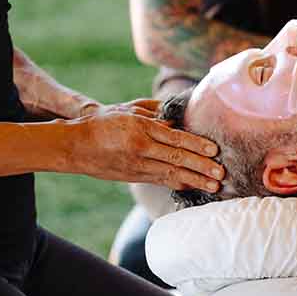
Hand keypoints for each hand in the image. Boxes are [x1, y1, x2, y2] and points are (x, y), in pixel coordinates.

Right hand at [69, 99, 224, 192]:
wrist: (75, 145)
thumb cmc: (102, 122)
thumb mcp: (127, 109)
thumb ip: (153, 111)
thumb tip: (177, 115)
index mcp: (140, 129)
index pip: (175, 138)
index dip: (196, 145)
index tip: (214, 150)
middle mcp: (141, 149)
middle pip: (177, 159)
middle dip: (201, 166)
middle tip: (221, 173)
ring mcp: (137, 166)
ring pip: (171, 173)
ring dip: (195, 179)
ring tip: (214, 185)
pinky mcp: (134, 177)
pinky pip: (161, 180)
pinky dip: (179, 183)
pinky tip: (193, 185)